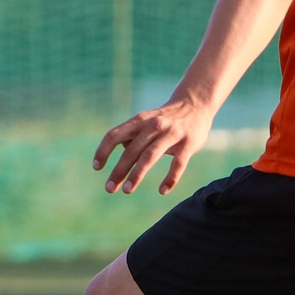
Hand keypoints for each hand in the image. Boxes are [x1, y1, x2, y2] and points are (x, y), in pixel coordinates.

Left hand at [93, 95, 215, 193]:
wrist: (196, 103)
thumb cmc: (167, 118)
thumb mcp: (147, 120)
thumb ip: (134, 135)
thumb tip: (126, 155)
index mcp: (140, 120)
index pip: (114, 135)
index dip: (103, 151)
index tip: (97, 167)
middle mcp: (154, 126)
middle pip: (131, 150)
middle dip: (119, 171)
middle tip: (109, 188)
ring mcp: (172, 134)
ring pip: (150, 156)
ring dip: (137, 174)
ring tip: (127, 190)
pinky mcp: (189, 144)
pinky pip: (178, 164)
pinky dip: (170, 178)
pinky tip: (162, 190)